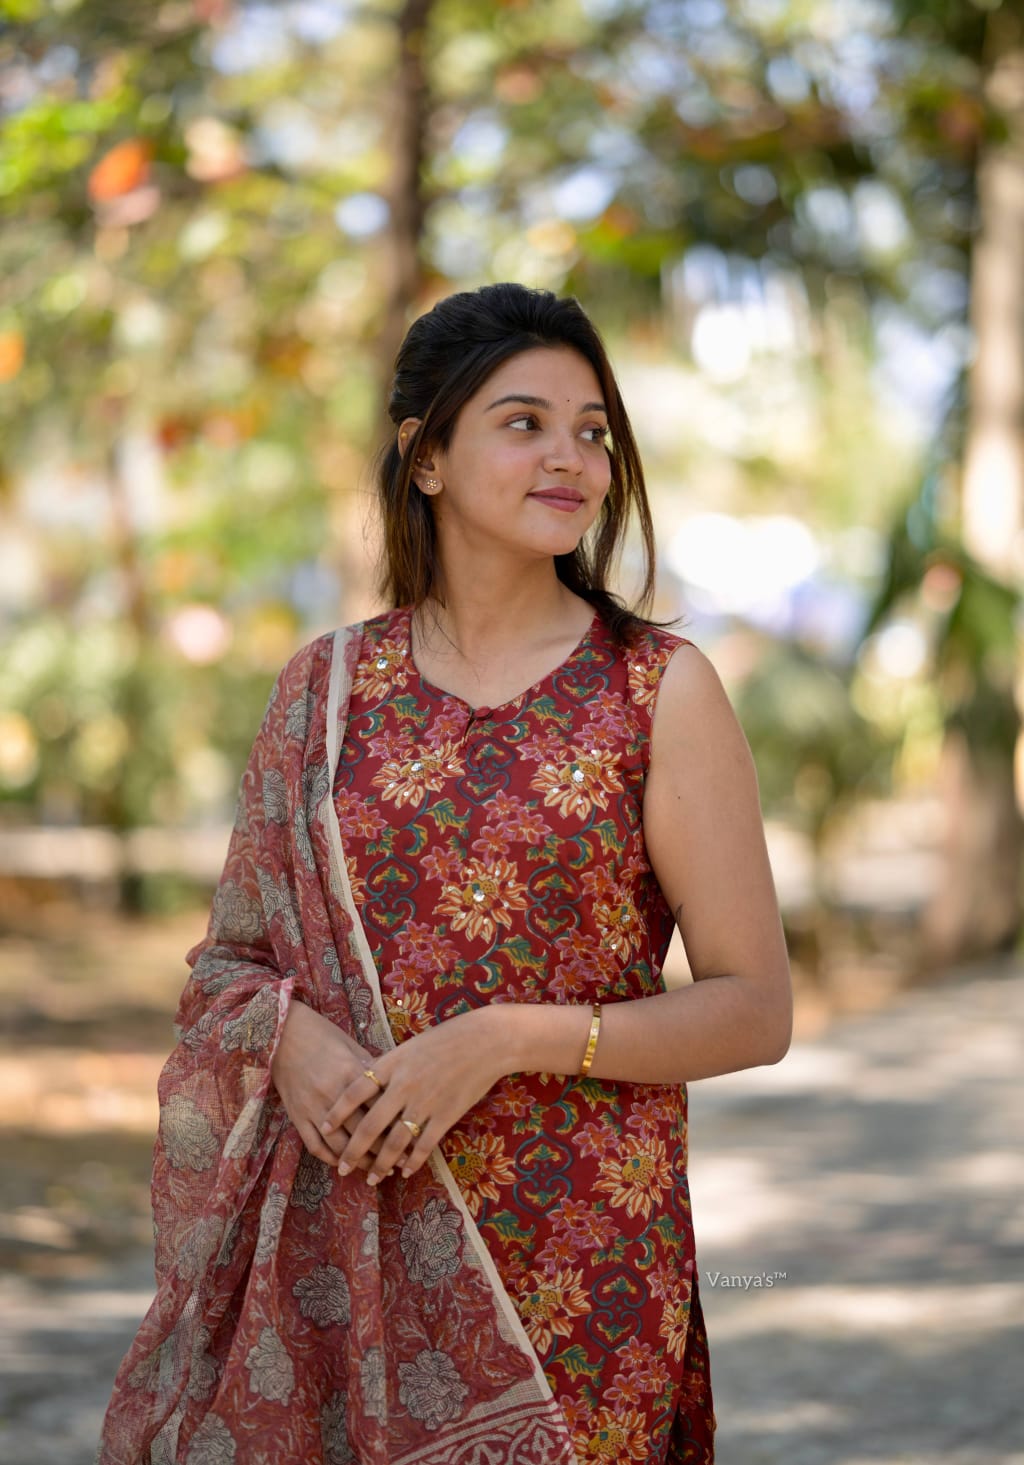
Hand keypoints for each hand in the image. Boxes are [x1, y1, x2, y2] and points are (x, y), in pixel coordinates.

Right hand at [270, 1000, 384, 1170]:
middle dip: (383, 1151)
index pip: (379, 1107)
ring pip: (339, 1145)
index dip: (397, 1126)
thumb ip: (370, 1068)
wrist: (280, 1033)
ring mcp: (313, 1108)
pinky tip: (343, 1165)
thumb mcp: (350, 1045)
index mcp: (351, 1074)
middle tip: (400, 1163)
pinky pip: (314, 1145)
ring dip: (358, 1162)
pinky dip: (329, 1159)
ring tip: (375, 1172)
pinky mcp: (296, 1116)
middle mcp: (332, 1094)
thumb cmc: (320, 1034)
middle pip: (362, 1132)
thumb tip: (393, 1087)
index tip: (413, 1137)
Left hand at [320, 1006, 509, 1184]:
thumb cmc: (446, 1039)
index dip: (337, 1112)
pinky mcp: (446, 1115)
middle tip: (341, 1167)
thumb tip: (365, 1084)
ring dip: (380, 1164)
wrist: (484, 1041)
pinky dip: (412, 1162)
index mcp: (391, 1064)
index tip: (325, 1127)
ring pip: (395, 1142)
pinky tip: (405, 1172)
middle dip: (353, 1150)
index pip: (354, 1091)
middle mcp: (403, 1085)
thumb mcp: (409, 1046)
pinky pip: (423, 1145)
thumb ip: (388, 1067)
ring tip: (371, 1178)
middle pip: (370, 1124)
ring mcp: (425, 1102)